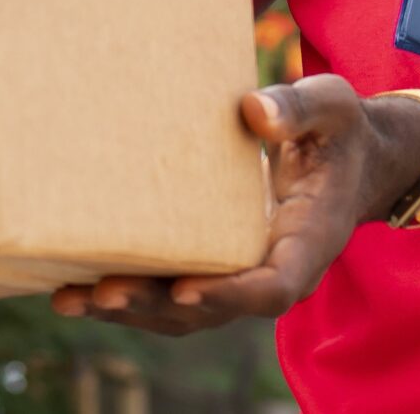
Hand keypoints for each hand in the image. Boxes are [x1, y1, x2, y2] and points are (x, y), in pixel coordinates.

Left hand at [50, 77, 419, 335]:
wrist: (348, 158)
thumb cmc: (338, 130)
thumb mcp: (332, 107)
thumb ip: (298, 109)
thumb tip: (254, 112)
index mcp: (309, 241)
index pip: (273, 287)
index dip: (230, 294)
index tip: (185, 290)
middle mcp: (273, 269)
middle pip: (214, 309)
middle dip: (155, 305)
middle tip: (102, 293)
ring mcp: (242, 273)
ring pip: (185, 312)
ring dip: (130, 310)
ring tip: (70, 300)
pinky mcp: (216, 263)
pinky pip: (172, 292)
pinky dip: (129, 295)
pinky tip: (77, 287)